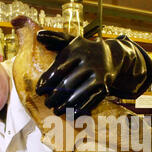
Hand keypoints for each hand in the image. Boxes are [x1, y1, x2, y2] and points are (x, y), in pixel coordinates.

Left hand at [36, 30, 151, 118]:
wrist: (112, 56)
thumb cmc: (85, 50)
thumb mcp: (72, 40)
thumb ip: (55, 38)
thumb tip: (39, 36)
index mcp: (76, 51)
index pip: (57, 70)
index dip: (46, 83)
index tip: (39, 91)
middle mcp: (88, 63)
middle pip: (66, 84)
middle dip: (54, 97)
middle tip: (47, 103)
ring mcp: (97, 76)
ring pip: (77, 94)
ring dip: (65, 106)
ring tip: (56, 111)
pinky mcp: (104, 87)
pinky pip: (90, 101)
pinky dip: (80, 109)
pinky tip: (71, 115)